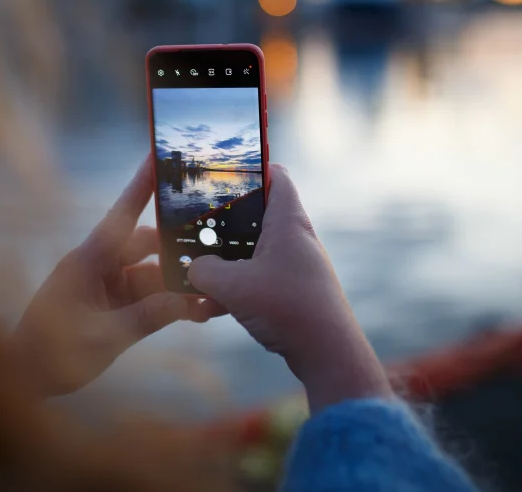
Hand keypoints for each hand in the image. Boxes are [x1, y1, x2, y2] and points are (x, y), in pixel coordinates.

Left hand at [16, 156, 221, 395]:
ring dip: (178, 284)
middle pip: (147, 245)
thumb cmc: (51, 353)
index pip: (121, 215)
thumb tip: (188, 301)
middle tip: (216, 254)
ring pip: (152, 273)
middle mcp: (99, 265)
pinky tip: (196, 313)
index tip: (158, 155)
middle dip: (179, 250)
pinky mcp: (111, 304)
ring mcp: (105, 285)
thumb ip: (148, 317)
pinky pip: (146, 296)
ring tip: (212, 299)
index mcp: (88, 260)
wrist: (23, 378)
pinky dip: (168, 303)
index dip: (141, 185)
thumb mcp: (104, 337)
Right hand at [188, 165, 391, 412]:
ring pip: (253, 253)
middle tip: (195, 225)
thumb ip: (204, 271)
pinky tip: (208, 311)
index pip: (276, 175)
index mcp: (288, 222)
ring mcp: (295, 266)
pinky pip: (257, 281)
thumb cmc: (288, 309)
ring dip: (225, 264)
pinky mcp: (293, 292)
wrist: (328, 355)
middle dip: (224, 223)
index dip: (252, 167)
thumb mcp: (233, 287)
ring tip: (195, 276)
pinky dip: (235, 291)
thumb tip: (192, 269)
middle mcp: (295, 239)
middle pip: (257, 215)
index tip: (222, 171)